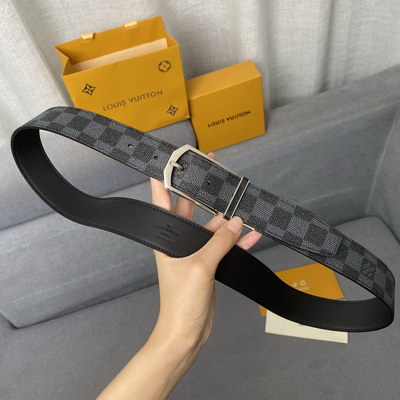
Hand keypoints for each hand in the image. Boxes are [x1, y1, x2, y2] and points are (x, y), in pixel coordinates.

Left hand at [149, 152, 261, 350]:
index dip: (163, 180)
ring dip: (226, 217)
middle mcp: (179, 242)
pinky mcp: (209, 264)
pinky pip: (224, 246)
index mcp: (166, 239)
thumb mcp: (200, 267)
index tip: (168, 162)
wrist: (186, 332)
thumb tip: (236, 222)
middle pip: (188, 208)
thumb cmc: (181, 302)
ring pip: (211, 227)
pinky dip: (237, 240)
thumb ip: (219, 243)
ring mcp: (195, 252)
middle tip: (211, 169)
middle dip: (199, 189)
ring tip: (240, 201)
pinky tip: (252, 233)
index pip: (162, 202)